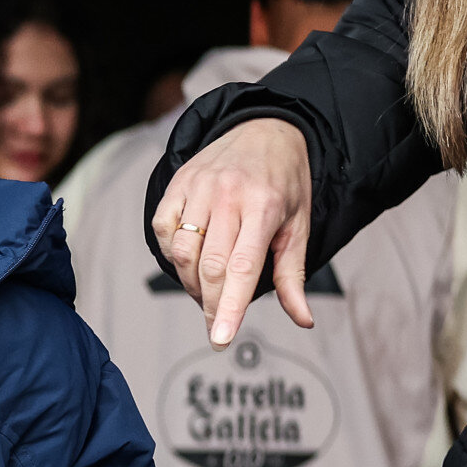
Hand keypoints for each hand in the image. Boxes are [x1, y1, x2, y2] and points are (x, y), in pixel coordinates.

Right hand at [149, 118, 314, 346]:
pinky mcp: (177, 183)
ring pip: (182, 251)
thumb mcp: (299, 226)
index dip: (229, 306)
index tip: (219, 337)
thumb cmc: (284, 183)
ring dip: (190, 282)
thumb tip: (302, 318)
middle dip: (209, 302)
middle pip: (209, 265)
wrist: (264, 130)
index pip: (242, 268)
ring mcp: (198, 187)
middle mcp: (228, 195)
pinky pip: (163, 229)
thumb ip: (293, 275)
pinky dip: (172, 254)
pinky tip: (189, 259)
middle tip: (215, 322)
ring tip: (205, 289)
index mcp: (264, 207)